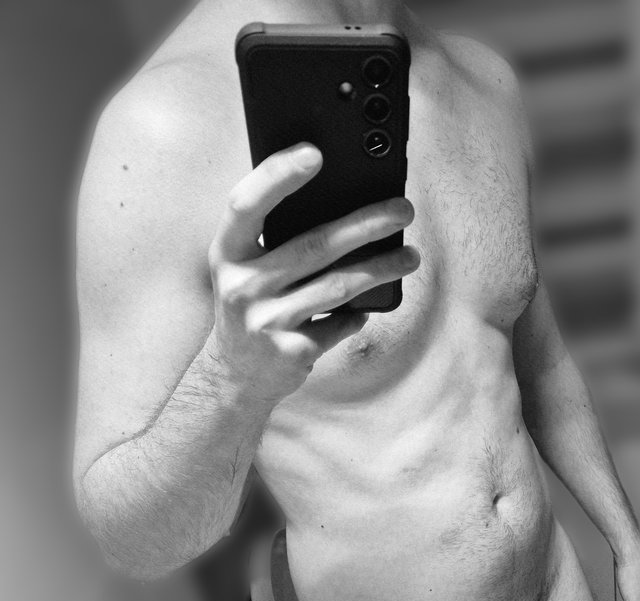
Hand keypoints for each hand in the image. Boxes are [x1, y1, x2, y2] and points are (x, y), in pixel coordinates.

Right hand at [207, 142, 418, 402]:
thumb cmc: (250, 305)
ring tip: (410, 256)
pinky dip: (359, 314)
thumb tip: (341, 200)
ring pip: (337, 286)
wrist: (236, 374)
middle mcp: (241, 286)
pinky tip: (371, 306)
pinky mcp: (291, 352)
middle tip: (403, 209)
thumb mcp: (245, 267)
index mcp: (227, 253)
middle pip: (313, 245)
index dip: (277, 176)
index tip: (314, 153)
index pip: (246, 205)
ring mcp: (266, 322)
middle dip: (365, 225)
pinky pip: (339, 324)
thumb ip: (272, 236)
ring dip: (381, 268)